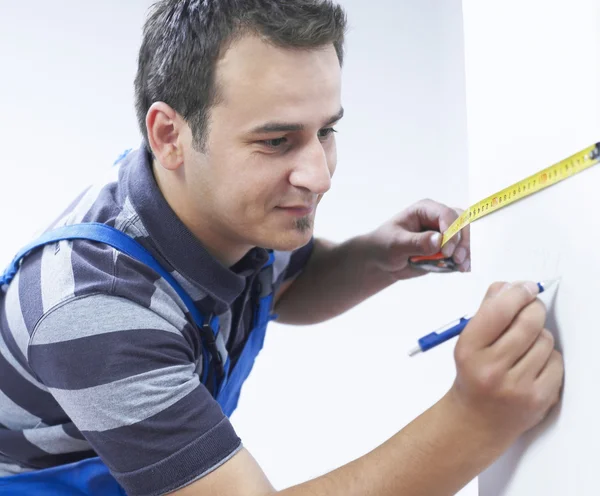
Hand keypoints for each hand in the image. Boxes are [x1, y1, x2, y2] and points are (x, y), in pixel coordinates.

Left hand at [367, 198, 469, 279]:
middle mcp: (438, 218)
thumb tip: (439, 240)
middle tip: (457, 259)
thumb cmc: (385, 245)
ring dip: (467, 251)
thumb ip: (416, 242)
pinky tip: (463, 269)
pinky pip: (462, 250)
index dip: (451, 231)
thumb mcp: (396, 243)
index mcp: (425, 209)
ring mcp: (445, 233)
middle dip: (463, 241)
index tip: (446, 251)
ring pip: (466, 236)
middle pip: (462, 223)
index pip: (446, 214)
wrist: (383, 260)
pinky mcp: (447, 247)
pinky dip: (465, 259)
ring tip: (461, 266)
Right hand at [447, 281, 563, 444]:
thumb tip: (509, 286)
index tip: (526, 287)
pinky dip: (549, 358)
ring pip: (546, 340)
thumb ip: (486, 311)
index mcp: (469, 350)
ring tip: (526, 345)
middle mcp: (491, 369)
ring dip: (540, 336)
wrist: (476, 421)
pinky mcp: (539, 399)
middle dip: (533, 309)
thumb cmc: (473, 376)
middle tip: (531, 309)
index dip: (517, 292)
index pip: (499, 310)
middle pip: (529, 321)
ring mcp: (517, 386)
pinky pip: (557, 362)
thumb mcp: (468, 342)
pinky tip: (534, 363)